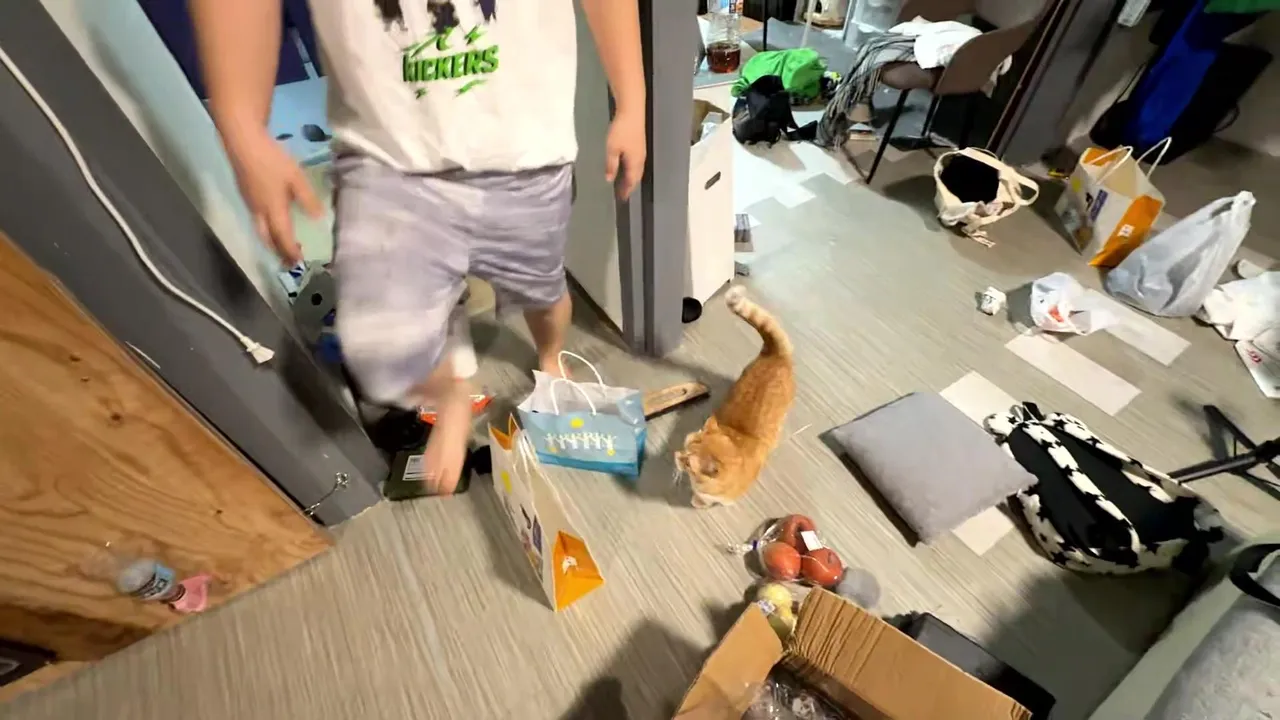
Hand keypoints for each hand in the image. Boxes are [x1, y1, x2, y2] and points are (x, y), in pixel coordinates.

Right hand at [223, 129, 322, 265]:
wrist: (242, 142)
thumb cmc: (272, 160)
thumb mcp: (296, 178)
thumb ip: (307, 199)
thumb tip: (318, 218)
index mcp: (273, 210)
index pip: (282, 238)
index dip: (290, 252)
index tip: (297, 262)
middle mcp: (259, 211)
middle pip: (267, 239)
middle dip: (278, 251)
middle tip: (288, 259)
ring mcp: (249, 202)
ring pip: (259, 230)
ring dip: (271, 240)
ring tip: (282, 243)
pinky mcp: (244, 193)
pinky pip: (255, 219)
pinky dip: (265, 228)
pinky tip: (272, 220)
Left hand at [604, 108, 645, 199]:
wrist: (632, 111)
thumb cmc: (621, 131)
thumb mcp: (612, 149)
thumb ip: (611, 165)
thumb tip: (609, 179)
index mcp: (635, 162)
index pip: (631, 181)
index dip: (626, 190)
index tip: (621, 198)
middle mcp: (641, 159)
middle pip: (636, 177)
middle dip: (630, 186)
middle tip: (623, 193)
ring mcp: (641, 152)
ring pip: (638, 170)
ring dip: (632, 178)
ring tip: (624, 183)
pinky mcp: (640, 145)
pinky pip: (637, 163)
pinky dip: (632, 169)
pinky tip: (626, 167)